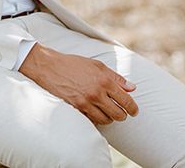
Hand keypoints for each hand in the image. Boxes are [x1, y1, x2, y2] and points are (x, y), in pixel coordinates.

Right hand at [19, 43, 137, 124]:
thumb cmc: (74, 64)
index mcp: (104, 80)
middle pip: (119, 114)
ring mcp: (86, 102)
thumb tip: (132, 88)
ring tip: (106, 111)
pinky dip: (96, 118)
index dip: (133, 108)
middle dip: (122, 115)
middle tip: (120, 111)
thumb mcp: (97, 65)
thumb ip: (116, 78)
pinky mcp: (77, 108)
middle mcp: (97, 93)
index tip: (134, 111)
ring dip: (109, 118)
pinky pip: (93, 121)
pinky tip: (94, 112)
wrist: (50, 66)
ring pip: (106, 120)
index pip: (126, 100)